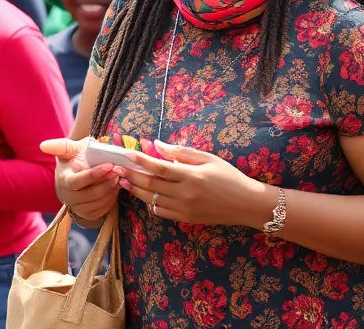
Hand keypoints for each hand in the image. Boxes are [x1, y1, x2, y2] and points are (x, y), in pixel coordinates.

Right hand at [40, 138, 122, 223]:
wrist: (77, 176)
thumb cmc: (75, 159)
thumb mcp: (70, 150)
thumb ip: (60, 146)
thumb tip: (43, 145)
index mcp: (64, 180)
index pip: (78, 181)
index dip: (94, 174)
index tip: (109, 165)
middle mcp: (69, 197)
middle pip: (91, 194)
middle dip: (107, 182)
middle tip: (119, 171)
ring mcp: (78, 208)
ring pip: (99, 202)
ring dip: (112, 190)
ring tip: (119, 177)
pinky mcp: (88, 214)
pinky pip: (103, 209)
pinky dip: (113, 198)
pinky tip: (116, 187)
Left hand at [120, 141, 272, 227]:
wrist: (244, 203)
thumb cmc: (229, 176)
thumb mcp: (208, 158)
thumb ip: (181, 152)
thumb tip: (158, 145)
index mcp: (191, 176)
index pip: (159, 168)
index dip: (142, 161)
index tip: (128, 154)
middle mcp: (184, 194)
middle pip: (151, 185)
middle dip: (132, 175)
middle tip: (118, 169)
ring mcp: (184, 208)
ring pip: (152, 200)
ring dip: (136, 190)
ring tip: (124, 182)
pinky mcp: (185, 219)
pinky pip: (161, 212)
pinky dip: (150, 204)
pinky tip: (144, 196)